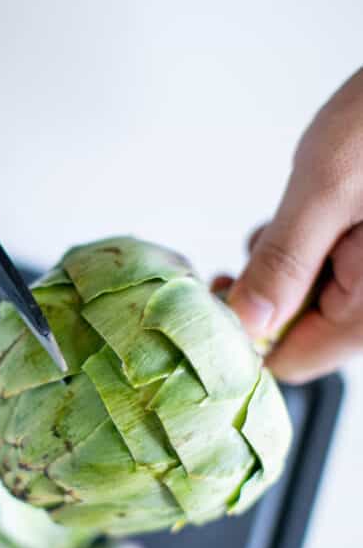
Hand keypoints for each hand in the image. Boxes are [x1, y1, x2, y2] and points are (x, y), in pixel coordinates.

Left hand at [228, 68, 362, 382]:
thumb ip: (283, 262)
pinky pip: (333, 275)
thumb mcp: (329, 186)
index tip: (214, 297)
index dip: (241, 335)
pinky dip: (310, 251)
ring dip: (285, 269)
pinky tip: (312, 216)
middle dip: (264, 295)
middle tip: (251, 248)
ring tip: (296, 218)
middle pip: (300, 335)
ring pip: (312, 303)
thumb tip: (243, 320)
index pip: (290, 361)